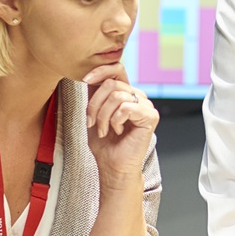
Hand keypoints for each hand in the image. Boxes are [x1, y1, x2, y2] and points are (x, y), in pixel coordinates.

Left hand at [83, 63, 158, 190]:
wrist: (112, 166)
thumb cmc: (104, 143)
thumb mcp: (94, 112)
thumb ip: (95, 93)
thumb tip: (87, 74)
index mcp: (125, 93)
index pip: (116, 69)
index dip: (100, 70)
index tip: (84, 80)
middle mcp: (137, 96)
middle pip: (111, 84)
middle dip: (95, 104)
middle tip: (91, 122)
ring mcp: (145, 106)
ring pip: (116, 96)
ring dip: (103, 116)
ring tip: (103, 130)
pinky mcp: (150, 116)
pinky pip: (126, 108)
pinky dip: (115, 121)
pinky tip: (117, 131)